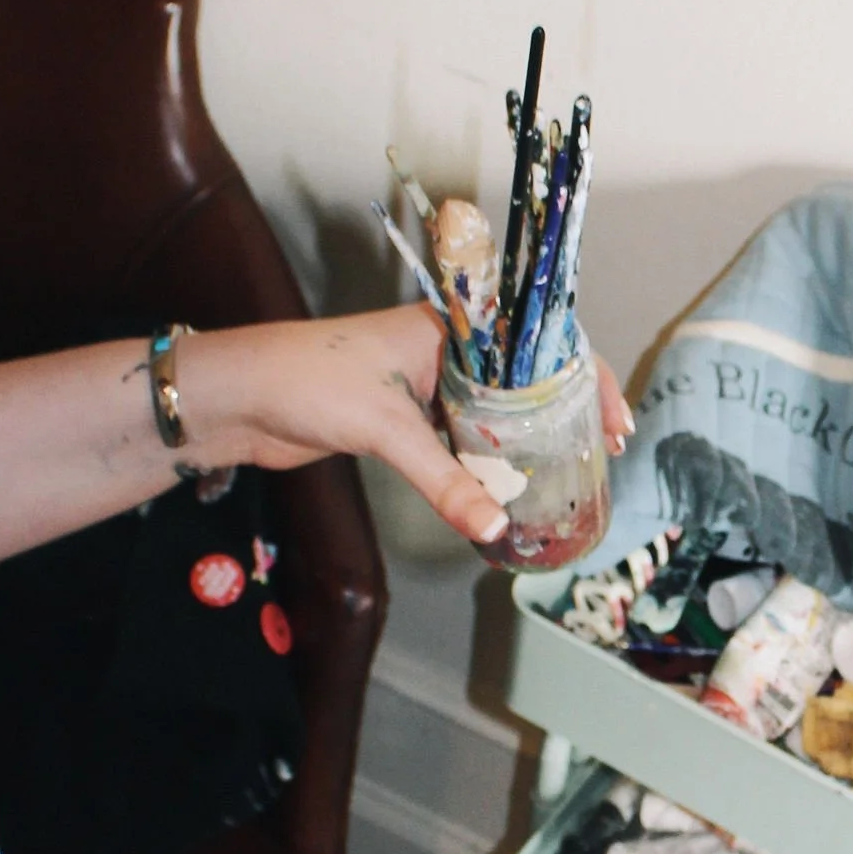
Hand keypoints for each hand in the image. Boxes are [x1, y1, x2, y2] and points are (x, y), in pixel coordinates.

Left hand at [192, 308, 631, 549]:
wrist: (238, 397)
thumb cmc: (307, 381)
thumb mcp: (386, 428)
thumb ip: (444, 480)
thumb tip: (493, 527)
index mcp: (451, 326)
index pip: (539, 341)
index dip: (585, 375)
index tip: (615, 417)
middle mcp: (445, 349)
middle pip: (523, 379)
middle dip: (564, 414)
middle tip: (602, 452)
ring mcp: (423, 383)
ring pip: (492, 412)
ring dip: (526, 441)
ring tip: (566, 474)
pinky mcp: (402, 417)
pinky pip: (460, 438)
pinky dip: (486, 461)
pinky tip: (505, 489)